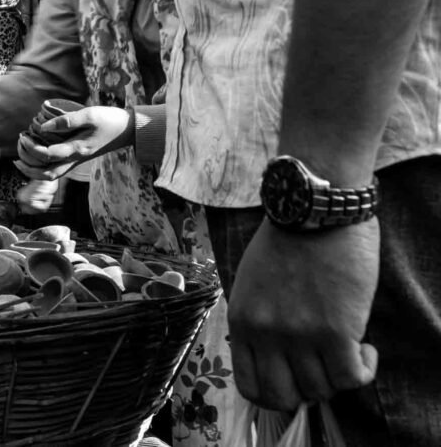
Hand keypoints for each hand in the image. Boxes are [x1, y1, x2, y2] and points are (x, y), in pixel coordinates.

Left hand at [13, 106, 131, 180]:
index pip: (48, 156)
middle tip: (17, 153)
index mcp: (77, 150)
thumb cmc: (109, 120)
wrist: (128, 129)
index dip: (31, 148)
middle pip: (47, 175)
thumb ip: (66, 121)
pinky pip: (57, 169)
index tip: (23, 135)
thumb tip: (43, 128)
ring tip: (21, 158)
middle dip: (28, 168)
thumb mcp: (89, 115)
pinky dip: (43, 166)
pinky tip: (37, 155)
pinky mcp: (78, 158)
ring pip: (51, 175)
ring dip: (34, 171)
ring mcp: (77, 161)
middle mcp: (75, 160)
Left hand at [228, 218, 379, 410]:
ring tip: (345, 347)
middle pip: (284, 397)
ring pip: (321, 389)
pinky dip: (363, 369)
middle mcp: (266, 334)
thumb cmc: (285, 242)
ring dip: (337, 375)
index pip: (250, 387)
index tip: (294, 376)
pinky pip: (352, 378)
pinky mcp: (336, 330)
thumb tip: (275, 359)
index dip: (277, 391)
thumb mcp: (250, 284)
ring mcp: (299, 334)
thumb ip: (258, 322)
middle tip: (321, 366)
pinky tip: (365, 348)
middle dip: (306, 390)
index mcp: (241, 322)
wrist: (314, 209)